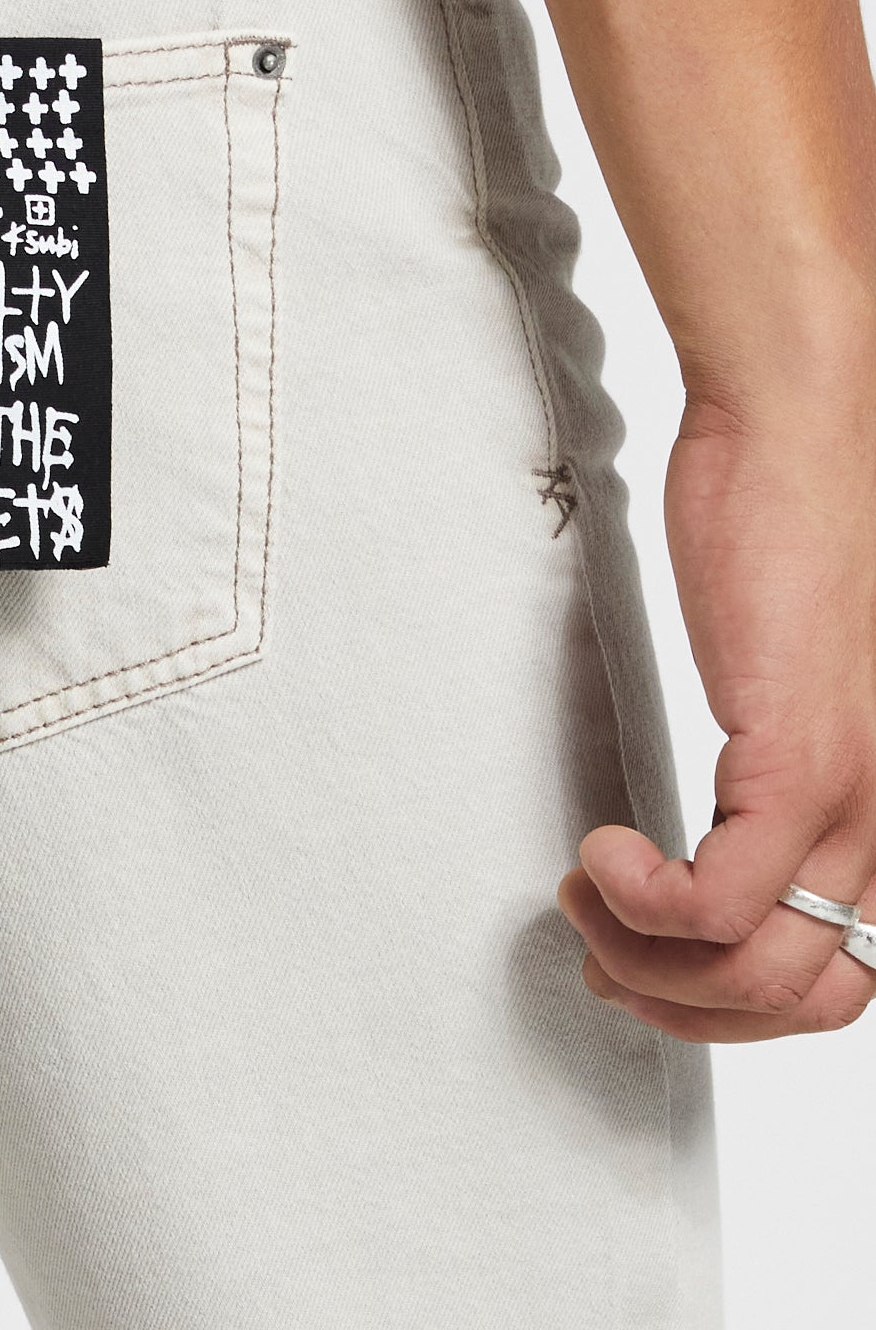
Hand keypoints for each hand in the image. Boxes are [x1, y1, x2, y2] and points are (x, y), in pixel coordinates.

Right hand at [559, 384, 875, 1040]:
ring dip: (647, 963)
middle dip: (685, 1009)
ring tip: (589, 892)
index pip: (844, 983)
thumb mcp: (793, 681)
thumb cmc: (790, 533)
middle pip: (807, 1004)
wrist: (804, 429)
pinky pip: (719, 899)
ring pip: (762, 972)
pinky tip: (597, 849)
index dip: (733, 1008)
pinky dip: (639, 903)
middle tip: (605, 948)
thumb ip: (774, 770)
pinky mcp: (799, 752)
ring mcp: (854, 792)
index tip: (648, 960)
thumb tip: (712, 837)